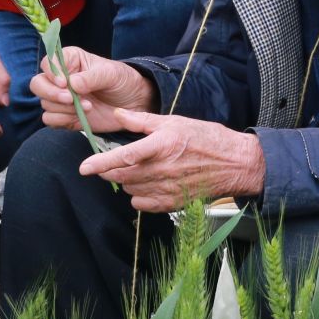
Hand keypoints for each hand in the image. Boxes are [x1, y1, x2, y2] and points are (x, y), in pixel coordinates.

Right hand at [32, 47, 157, 132]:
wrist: (134, 103)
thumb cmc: (122, 81)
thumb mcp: (111, 73)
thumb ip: (91, 77)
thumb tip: (71, 84)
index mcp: (70, 60)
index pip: (48, 62)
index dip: (52, 73)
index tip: (65, 83)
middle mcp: (61, 78)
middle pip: (38, 84)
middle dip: (52, 93)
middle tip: (71, 99)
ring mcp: (62, 98)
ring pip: (44, 104)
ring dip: (63, 108)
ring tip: (88, 106)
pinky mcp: (65, 116)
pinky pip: (50, 120)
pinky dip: (62, 120)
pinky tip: (80, 117)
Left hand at [76, 109, 264, 211]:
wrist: (234, 163)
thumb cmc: (206, 138)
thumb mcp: (174, 121)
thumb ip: (142, 121)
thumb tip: (118, 114)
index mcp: (162, 145)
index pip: (123, 157)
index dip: (100, 163)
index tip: (84, 167)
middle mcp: (162, 169)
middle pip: (122, 175)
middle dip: (111, 169)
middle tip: (112, 162)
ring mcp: (167, 188)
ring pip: (130, 189)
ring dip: (126, 180)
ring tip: (138, 169)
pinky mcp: (172, 203)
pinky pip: (142, 204)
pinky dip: (138, 196)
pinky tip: (147, 184)